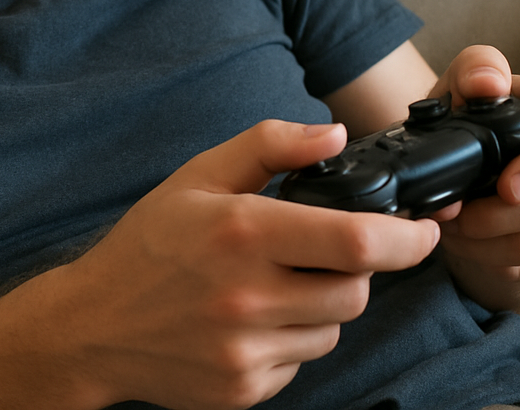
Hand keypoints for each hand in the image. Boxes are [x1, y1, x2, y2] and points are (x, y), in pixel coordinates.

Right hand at [48, 119, 440, 409]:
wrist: (95, 323)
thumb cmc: (149, 242)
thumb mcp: (199, 174)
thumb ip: (270, 146)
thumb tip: (335, 135)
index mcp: (241, 231)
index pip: (356, 241)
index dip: (407, 236)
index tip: (424, 229)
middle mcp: (248, 296)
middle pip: (356, 290)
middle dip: (355, 266)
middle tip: (321, 249)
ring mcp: (246, 350)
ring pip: (332, 329)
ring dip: (323, 303)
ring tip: (276, 282)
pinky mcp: (244, 389)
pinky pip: (301, 362)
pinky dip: (293, 337)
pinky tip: (252, 317)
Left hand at [428, 46, 519, 309]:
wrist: (459, 148)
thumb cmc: (468, 108)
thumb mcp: (464, 77)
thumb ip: (477, 67)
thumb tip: (490, 84)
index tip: (506, 187)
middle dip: (496, 214)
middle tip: (449, 208)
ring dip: (484, 239)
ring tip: (446, 223)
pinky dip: (487, 256)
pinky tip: (459, 239)